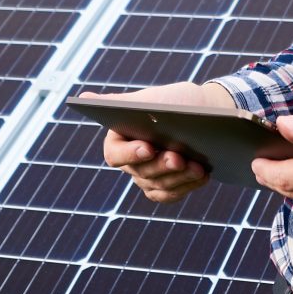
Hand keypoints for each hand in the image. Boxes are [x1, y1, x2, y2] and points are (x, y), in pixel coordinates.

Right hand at [85, 81, 233, 203]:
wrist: (209, 114)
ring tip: (198, 166)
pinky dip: (188, 185)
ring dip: (179, 177)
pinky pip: (172, 194)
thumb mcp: (149, 100)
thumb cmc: (175, 102)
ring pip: (158, 185)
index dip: (130, 154)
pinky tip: (203, 174)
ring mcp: (148, 177)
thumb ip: (119, 103)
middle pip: (141, 172)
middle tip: (179, 157)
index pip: (115, 154)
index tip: (148, 147)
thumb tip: (84, 99)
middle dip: (162, 165)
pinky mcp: (167, 188)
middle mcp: (131, 162)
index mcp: (120, 138)